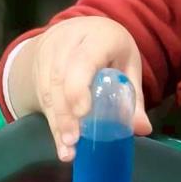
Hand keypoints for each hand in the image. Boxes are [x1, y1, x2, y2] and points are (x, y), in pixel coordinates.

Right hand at [9, 17, 151, 161]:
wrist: (77, 31)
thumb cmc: (110, 49)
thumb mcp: (127, 65)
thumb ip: (133, 97)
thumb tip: (142, 129)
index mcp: (98, 36)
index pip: (84, 58)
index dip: (79, 85)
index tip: (82, 112)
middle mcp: (68, 41)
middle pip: (61, 77)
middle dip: (66, 113)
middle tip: (74, 141)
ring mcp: (48, 53)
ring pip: (48, 89)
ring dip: (58, 122)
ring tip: (68, 150)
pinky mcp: (38, 68)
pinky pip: (41, 96)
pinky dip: (53, 122)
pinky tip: (61, 144)